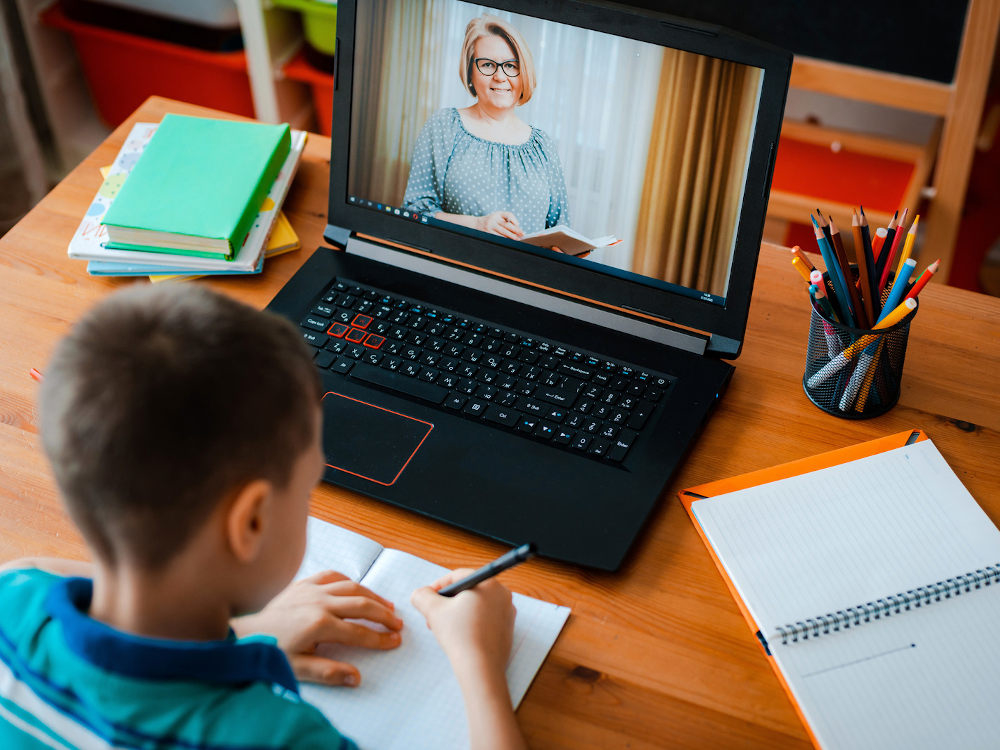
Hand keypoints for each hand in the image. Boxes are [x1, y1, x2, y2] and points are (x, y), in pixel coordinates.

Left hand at [233, 570, 402, 686]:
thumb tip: (356, 678)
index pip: (359, 632)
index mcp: (319, 624)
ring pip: (351, 586)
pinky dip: (348, 580)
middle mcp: (319, 601)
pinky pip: (332, 575)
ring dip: (372, 595)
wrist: (241, 633)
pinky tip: (357, 587)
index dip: (380, 637)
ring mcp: (311, 589)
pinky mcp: (302, 582)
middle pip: (362, 604)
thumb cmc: (268, 651)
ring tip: (387, 606)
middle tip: (398, 624)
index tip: (395, 641)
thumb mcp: (297, 668)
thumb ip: (327, 672)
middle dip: (383, 614)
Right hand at [410, 569, 515, 680]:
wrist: (480, 668)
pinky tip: (459, 637)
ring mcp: (508, 613)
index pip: (459, 575)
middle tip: (433, 614)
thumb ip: (422, 596)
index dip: (439, 585)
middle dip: (448, 601)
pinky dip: (471, 623)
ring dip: (458, 613)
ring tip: (443, 627)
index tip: (428, 597)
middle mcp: (502, 594)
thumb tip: (420, 594)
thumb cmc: (459, 636)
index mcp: (488, 583)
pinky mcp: (508, 630)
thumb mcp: (433, 611)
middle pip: (468, 590)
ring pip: (476, 605)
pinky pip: (485, 619)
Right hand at [477, 211, 522, 239]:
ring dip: (511, 237)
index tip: (518, 225)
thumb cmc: (490, 221)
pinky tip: (509, 242)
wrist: (475, 224)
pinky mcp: (488, 233)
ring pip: (503, 232)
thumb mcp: (497, 216)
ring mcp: (490, 227)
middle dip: (515, 230)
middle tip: (522, 234)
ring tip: (517, 239)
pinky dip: (504, 240)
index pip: (508, 215)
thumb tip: (517, 226)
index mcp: (497, 214)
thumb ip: (507, 218)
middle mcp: (493, 220)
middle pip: (506, 225)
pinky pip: (498, 237)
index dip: (514, 220)